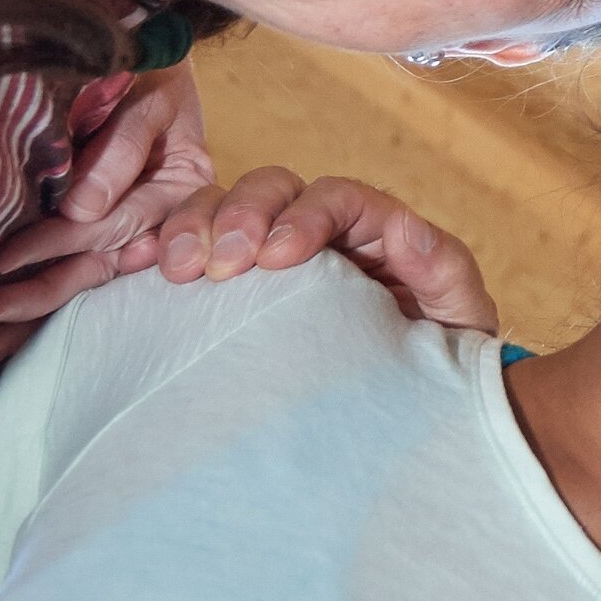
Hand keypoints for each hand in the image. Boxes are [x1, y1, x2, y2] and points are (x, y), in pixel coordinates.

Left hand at [0, 64, 215, 366]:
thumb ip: (124, 146)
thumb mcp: (149, 97)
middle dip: (42, 293)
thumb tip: (82, 209)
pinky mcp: (116, 234)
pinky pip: (83, 270)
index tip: (8, 258)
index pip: (115, 223)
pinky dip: (47, 295)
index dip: (61, 242)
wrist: (149, 52)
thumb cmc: (151, 69)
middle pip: (100, 263)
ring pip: (89, 275)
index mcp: (180, 185)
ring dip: (39, 310)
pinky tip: (11, 327)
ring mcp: (138, 227)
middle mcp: (161, 214)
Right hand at [154, 168, 497, 333]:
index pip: (337, 197)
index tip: (275, 256)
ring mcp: (268, 254)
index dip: (305, 214)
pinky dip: (161, 246)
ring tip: (177, 271)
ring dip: (194, 227)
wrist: (405, 411)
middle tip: (218, 264)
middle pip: (272, 189)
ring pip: (223, 208)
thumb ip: (442, 269)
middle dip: (241, 214)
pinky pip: (188, 247)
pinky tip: (142, 270)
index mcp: (373, 229)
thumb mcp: (458, 317)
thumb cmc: (439, 357)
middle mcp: (317, 230)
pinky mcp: (231, 286)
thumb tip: (407, 230)